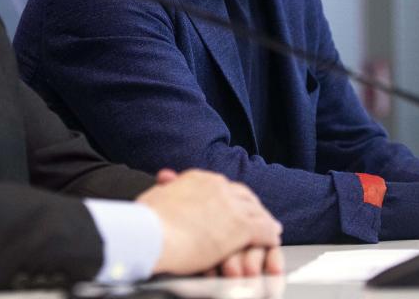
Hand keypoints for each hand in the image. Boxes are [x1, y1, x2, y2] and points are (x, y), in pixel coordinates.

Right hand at [137, 168, 281, 275]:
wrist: (151, 234)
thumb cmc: (146, 221)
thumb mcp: (155, 195)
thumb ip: (167, 187)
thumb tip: (165, 179)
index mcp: (197, 178)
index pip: (222, 186)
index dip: (230, 197)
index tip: (233, 204)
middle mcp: (217, 186)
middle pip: (243, 195)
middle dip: (251, 206)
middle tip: (257, 215)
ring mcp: (231, 205)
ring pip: (256, 211)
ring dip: (264, 221)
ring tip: (271, 229)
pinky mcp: (241, 226)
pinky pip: (263, 229)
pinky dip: (270, 236)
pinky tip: (273, 240)